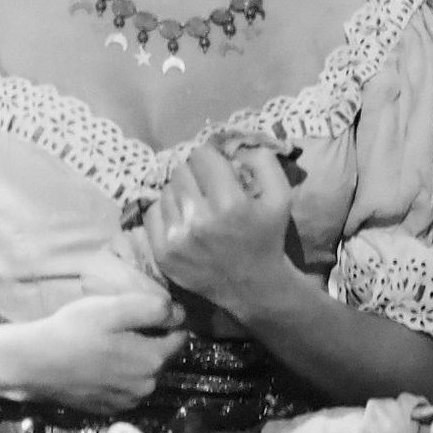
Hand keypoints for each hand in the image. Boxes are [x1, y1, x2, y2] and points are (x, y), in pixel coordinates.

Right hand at [20, 292, 187, 413]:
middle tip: (121, 326)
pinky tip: (99, 363)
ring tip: (108, 344)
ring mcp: (128, 402)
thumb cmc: (75, 331)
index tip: (146, 312)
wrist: (35, 364)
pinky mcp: (109, 410)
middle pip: (163, 357)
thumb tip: (180, 314)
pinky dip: (120, 375)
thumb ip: (154, 309)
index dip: (168, 322)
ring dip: (135, 359)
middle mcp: (147, 387)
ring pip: (145, 374)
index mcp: (153, 360)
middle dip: (151, 340)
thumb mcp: (115, 309)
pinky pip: (127, 388)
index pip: (181, 337)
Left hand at [143, 143, 294, 317]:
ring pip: (166, 189)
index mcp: (230, 203)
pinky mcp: (163, 253)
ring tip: (196, 205)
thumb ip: (262, 160)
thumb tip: (231, 145)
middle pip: (181, 170)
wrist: (253, 287)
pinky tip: (182, 220)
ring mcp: (177, 238)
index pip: (202, 155)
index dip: (211, 158)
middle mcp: (199, 219)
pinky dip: (165, 211)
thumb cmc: (267, 237)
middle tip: (207, 187)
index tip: (218, 169)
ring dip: (180, 192)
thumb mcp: (281, 195)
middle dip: (195, 174)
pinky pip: (151, 212)